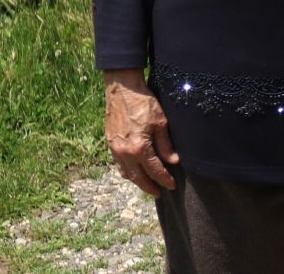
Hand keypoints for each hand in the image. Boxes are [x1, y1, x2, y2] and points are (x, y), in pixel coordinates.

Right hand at [104, 68, 178, 195]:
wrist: (122, 89)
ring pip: (126, 173)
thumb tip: (174, 161)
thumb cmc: (143, 102)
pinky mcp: (110, 143)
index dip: (164, 179)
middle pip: (138, 178)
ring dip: (137, 181)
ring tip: (147, 185)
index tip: (172, 185)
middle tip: (159, 193)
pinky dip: (127, 172)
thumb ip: (166, 144)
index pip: (155, 170)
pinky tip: (133, 172)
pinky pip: (119, 164)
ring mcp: (115, 149)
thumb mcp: (160, 122)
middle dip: (150, 187)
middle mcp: (125, 152)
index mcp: (139, 148)